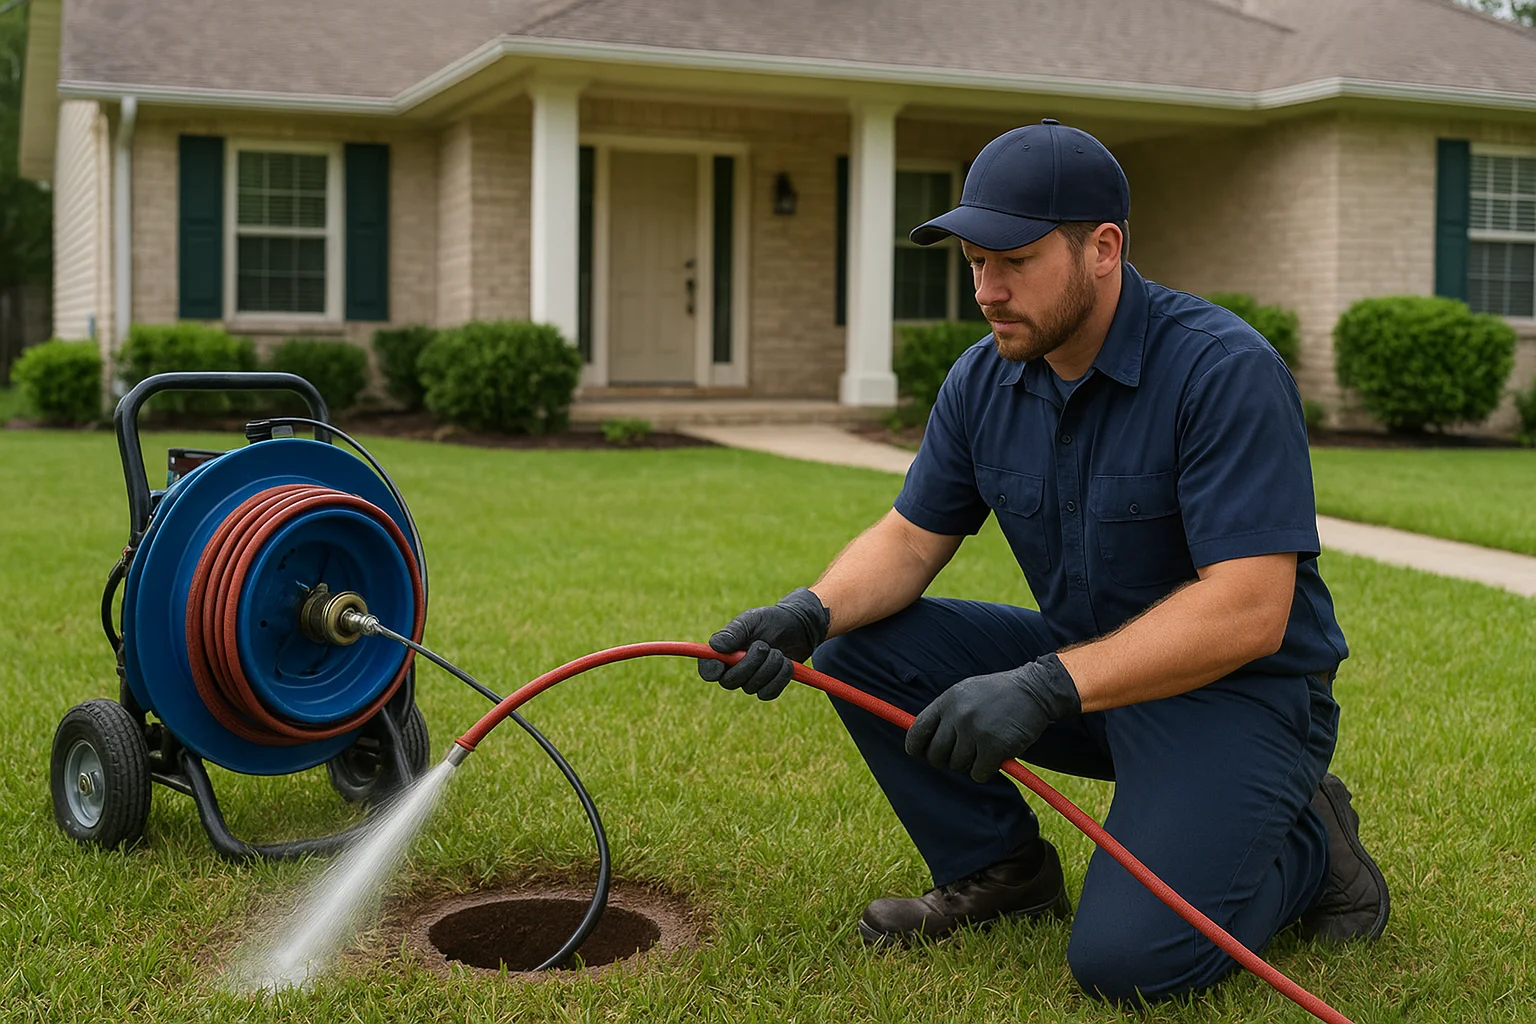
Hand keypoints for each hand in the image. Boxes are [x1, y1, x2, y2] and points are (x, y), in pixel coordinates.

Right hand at [698, 587, 830, 699]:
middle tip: (763, 646)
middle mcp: (733, 670)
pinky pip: (768, 693)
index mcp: (723, 652)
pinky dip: (780, 677)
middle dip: (749, 664)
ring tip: (777, 651)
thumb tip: (715, 646)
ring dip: (769, 667)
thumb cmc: (770, 620)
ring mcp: (750, 681)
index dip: (711, 670)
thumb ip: (733, 632)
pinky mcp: (767, 688)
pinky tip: (786, 663)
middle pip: (730, 682)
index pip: (708, 669)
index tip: (720, 666)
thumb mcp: (751, 620)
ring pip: (752, 687)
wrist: (798, 627)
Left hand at [905, 654, 1080, 781]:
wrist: (1034, 690)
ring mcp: (976, 732)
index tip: (920, 754)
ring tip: (983, 747)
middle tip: (961, 754)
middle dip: (945, 760)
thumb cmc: (998, 694)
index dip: (916, 748)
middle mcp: (958, 716)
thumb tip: (922, 741)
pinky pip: (978, 773)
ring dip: (970, 763)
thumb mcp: (966, 693)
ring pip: (958, 766)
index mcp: (947, 701)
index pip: (917, 732)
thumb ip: (945, 714)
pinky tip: (995, 756)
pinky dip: (986, 770)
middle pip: (936, 755)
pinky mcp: (994, 748)